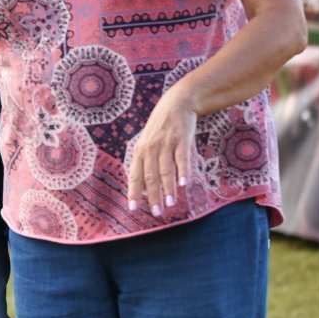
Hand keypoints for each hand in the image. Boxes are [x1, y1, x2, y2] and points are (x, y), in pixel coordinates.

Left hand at [125, 87, 194, 215]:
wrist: (175, 104)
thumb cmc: (160, 130)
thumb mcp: (147, 144)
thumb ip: (145, 164)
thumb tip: (144, 188)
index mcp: (139, 152)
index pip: (134, 176)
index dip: (134, 192)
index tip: (134, 209)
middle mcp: (149, 149)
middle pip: (150, 177)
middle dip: (153, 196)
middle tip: (157, 213)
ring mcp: (165, 144)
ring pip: (165, 170)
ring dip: (168, 188)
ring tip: (171, 203)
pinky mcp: (181, 140)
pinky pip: (181, 158)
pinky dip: (182, 171)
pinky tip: (184, 184)